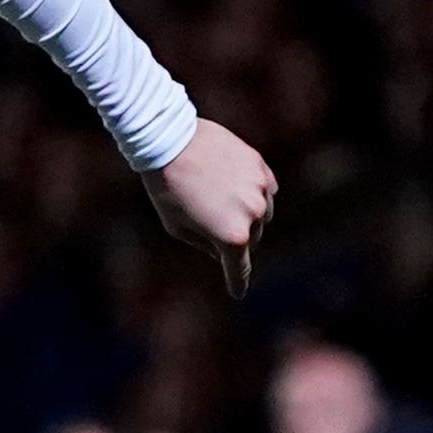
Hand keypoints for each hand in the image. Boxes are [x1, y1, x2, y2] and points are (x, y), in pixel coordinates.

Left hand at [147, 118, 276, 297]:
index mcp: (231, 235)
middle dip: (235, 238)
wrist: (171, 141)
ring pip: (262, 214)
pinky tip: (235, 186)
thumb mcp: (177, 227)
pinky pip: (266, 190)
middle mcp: (253, 214)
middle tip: (213, 225)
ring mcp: (261, 189)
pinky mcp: (262, 168)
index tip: (238, 291)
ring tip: (219, 200)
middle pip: (252, 239)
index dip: (238, 282)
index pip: (239, 268)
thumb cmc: (167, 188)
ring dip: (247, 214)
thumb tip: (223, 252)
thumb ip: (205, 244)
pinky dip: (254, 194)